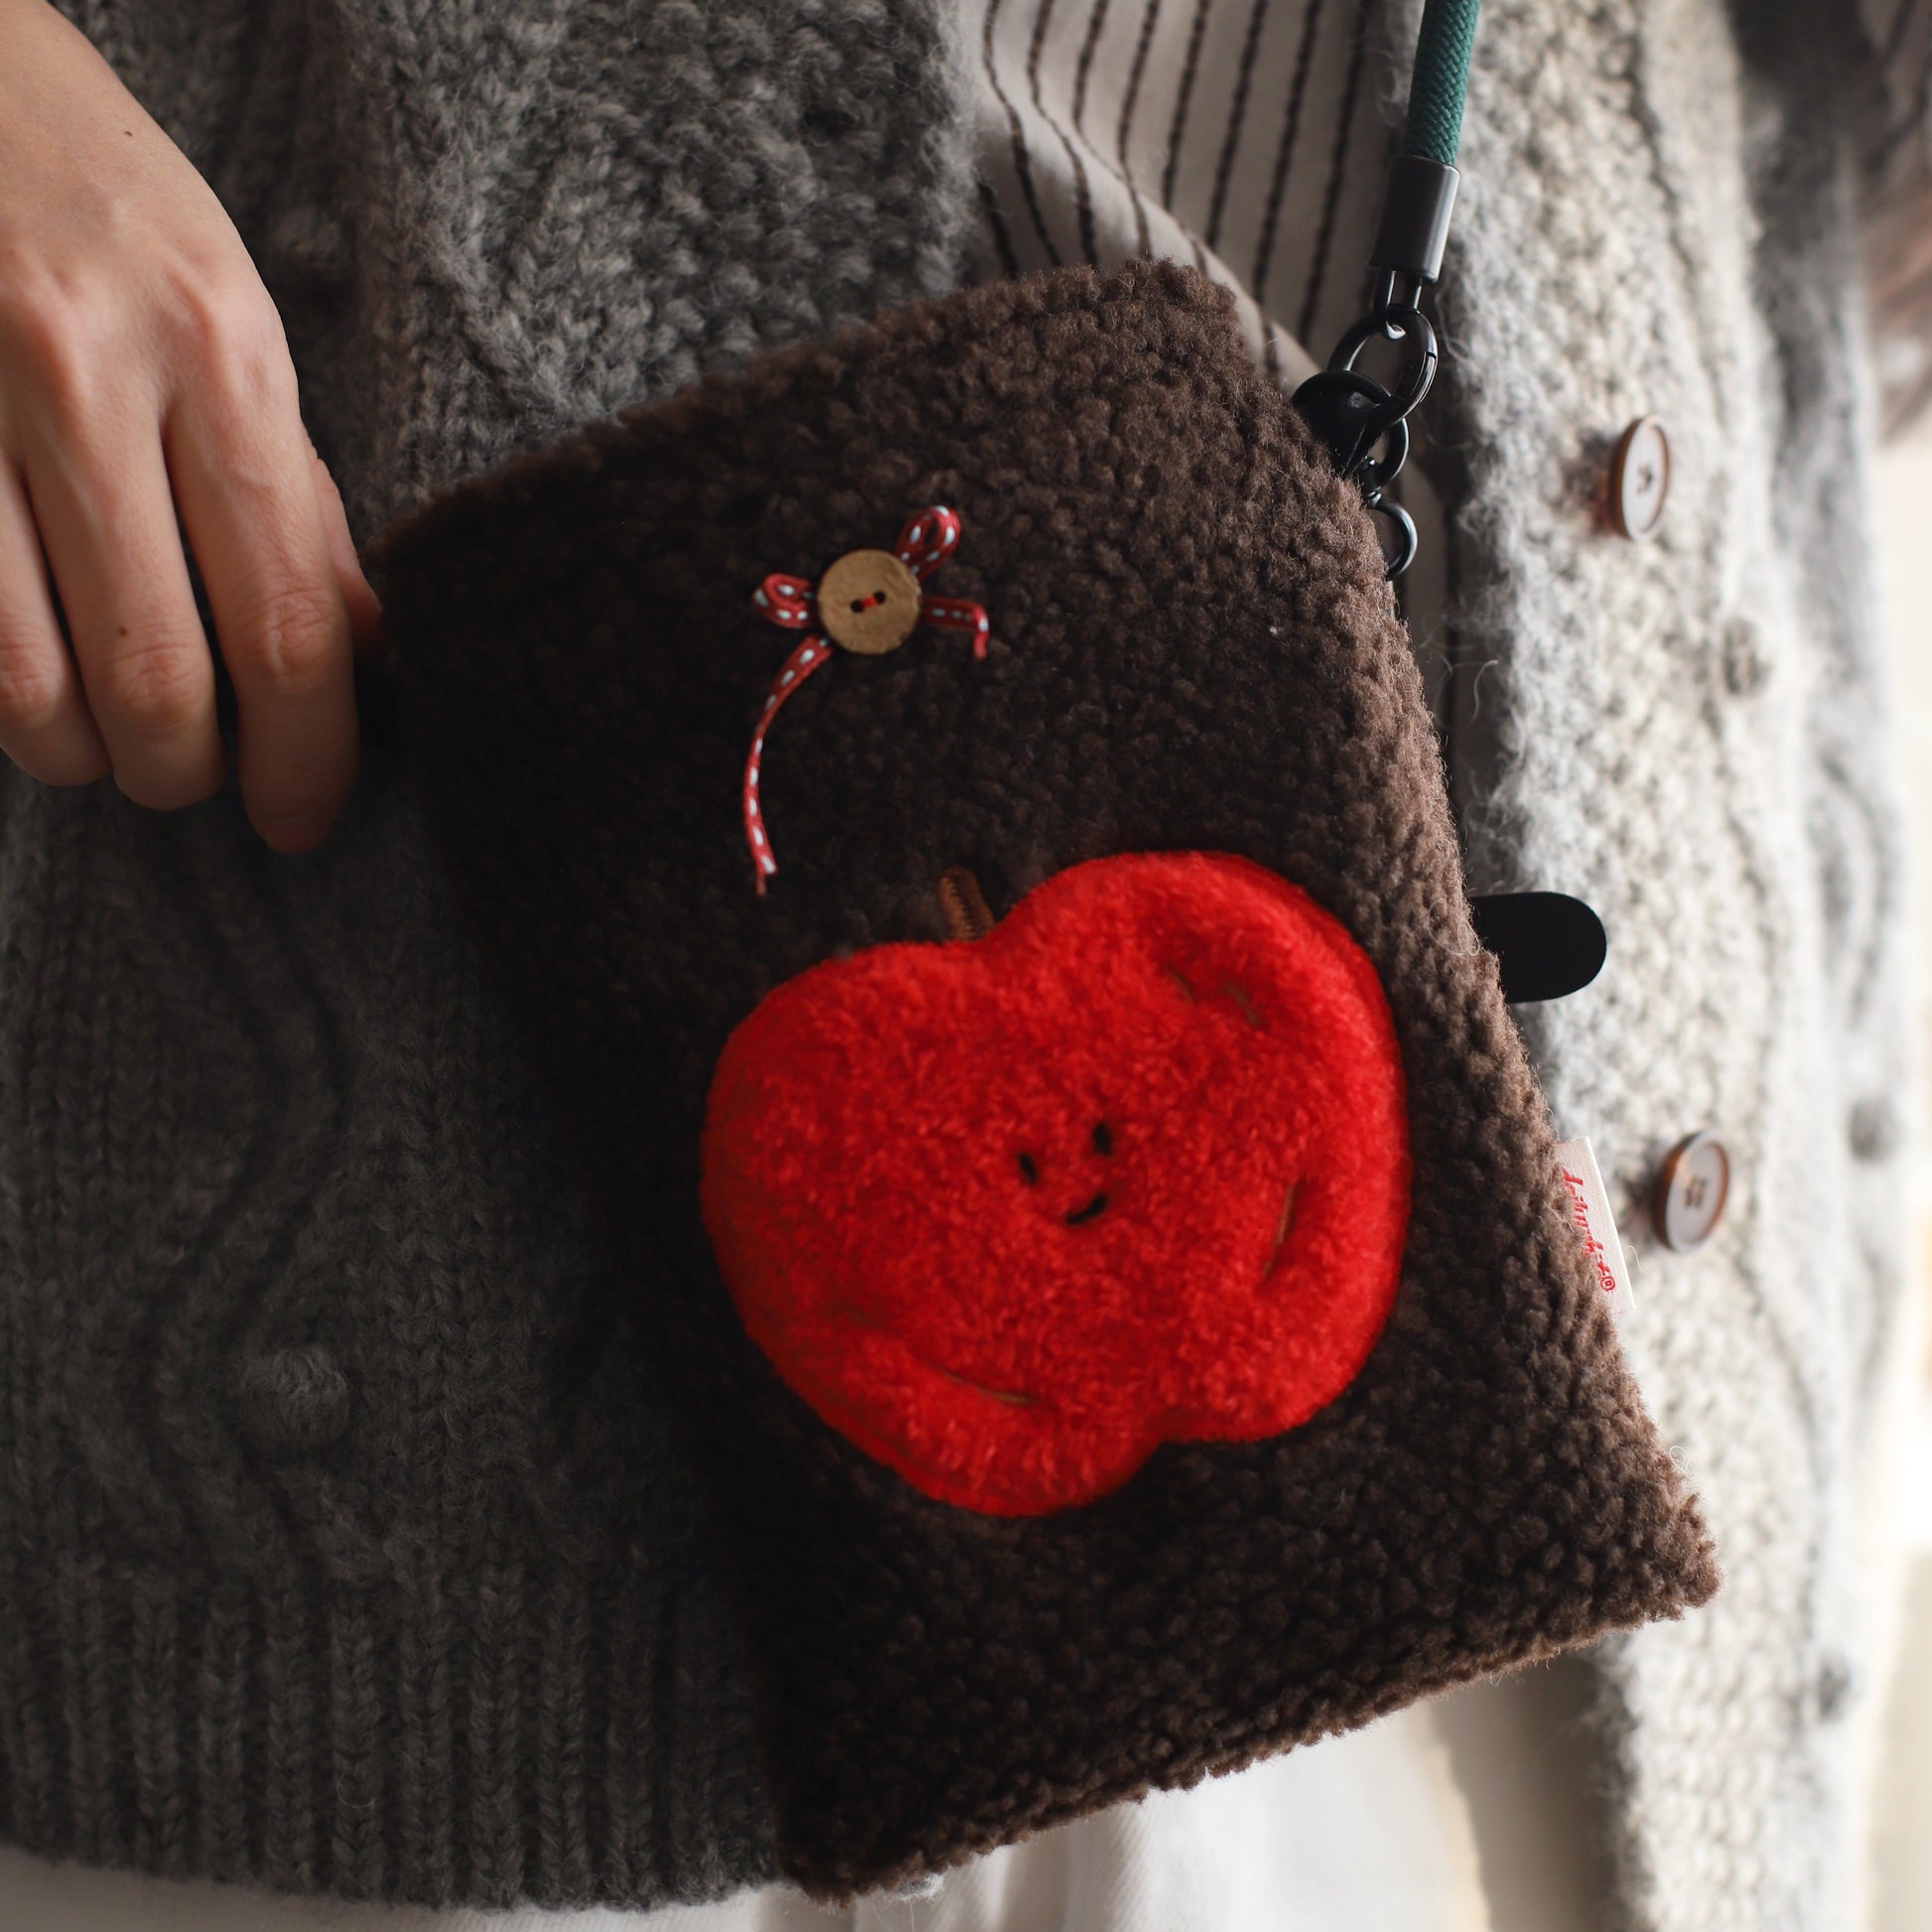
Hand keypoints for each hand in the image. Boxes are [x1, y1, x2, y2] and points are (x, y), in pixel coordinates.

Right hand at [0, 0, 384, 853]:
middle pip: (157, 676)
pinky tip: (29, 676)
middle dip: (187, 772)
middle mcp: (82, 374)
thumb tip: (358, 646)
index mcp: (215, 349)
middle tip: (199, 777)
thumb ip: (294, 489)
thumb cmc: (96, 197)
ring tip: (108, 741)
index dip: (307, 751)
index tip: (304, 814)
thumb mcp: (230, 314)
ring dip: (80, 755)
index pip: (287, 617)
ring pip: (23, 686)